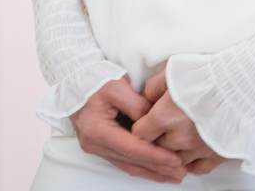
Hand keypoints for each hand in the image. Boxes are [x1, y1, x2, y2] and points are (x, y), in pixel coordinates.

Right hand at [70, 78, 189, 182]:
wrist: (74, 79)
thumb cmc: (94, 80)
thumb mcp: (117, 87)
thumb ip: (137, 105)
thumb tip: (155, 121)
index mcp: (97, 130)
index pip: (132, 148)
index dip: (156, 156)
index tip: (176, 160)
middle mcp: (95, 144)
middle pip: (131, 160)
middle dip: (158, 168)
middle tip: (181, 173)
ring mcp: (96, 147)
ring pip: (128, 164)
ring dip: (151, 171)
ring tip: (173, 175)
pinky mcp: (101, 145)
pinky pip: (123, 159)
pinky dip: (141, 164)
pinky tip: (155, 169)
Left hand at [134, 68, 227, 175]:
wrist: (245, 82)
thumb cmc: (212, 74)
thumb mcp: (174, 70)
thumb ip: (153, 87)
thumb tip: (146, 98)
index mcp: (165, 116)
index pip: (140, 133)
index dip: (142, 126)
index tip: (147, 121)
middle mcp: (179, 137)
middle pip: (157, 147)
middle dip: (158, 138)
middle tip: (165, 126)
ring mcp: (198, 148)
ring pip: (175, 160)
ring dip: (175, 150)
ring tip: (181, 137)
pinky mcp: (216, 154)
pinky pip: (197, 168)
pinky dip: (192, 163)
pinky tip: (192, 153)